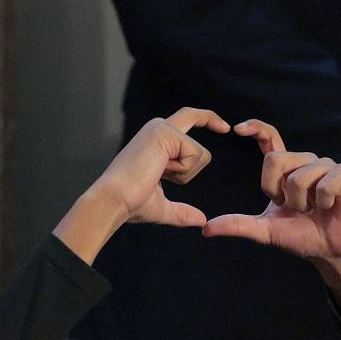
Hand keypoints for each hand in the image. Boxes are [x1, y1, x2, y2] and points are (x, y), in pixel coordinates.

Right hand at [55, 107, 228, 262]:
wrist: (114, 201)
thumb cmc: (130, 204)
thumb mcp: (161, 208)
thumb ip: (181, 211)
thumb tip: (201, 220)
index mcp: (156, 141)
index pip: (186, 121)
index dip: (207, 119)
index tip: (225, 128)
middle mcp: (158, 129)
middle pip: (195, 119)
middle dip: (211, 126)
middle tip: (221, 133)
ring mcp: (160, 128)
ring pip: (199, 153)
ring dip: (185, 175)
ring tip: (158, 176)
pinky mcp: (164, 133)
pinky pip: (195, 155)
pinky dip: (183, 172)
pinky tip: (160, 172)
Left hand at [204, 120, 340, 260]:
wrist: (331, 251)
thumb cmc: (301, 236)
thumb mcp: (264, 230)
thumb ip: (237, 225)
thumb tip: (206, 229)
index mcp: (286, 169)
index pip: (269, 138)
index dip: (255, 128)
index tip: (237, 129)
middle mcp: (304, 161)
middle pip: (275, 159)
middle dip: (278, 192)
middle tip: (293, 208)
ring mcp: (325, 165)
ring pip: (298, 176)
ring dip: (301, 202)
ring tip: (312, 210)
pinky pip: (322, 184)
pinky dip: (322, 202)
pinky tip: (329, 207)